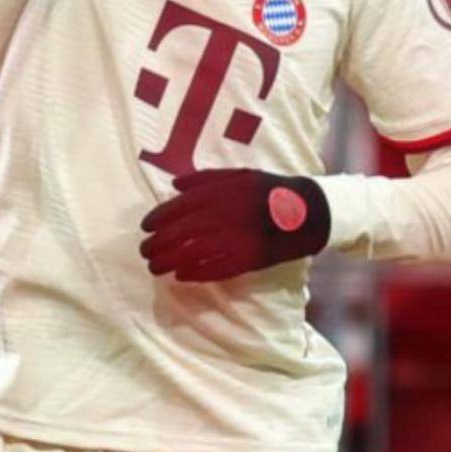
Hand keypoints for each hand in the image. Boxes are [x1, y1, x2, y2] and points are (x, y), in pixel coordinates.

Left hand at [140, 167, 329, 279]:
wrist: (306, 211)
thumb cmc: (269, 191)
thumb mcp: (238, 175)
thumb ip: (205, 178)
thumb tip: (174, 184)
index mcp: (219, 192)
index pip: (177, 207)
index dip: (157, 218)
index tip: (145, 227)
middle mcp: (222, 215)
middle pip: (179, 233)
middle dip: (157, 244)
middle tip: (145, 252)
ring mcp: (233, 238)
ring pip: (191, 253)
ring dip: (169, 261)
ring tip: (156, 268)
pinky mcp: (245, 259)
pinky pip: (213, 268)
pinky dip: (195, 273)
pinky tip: (181, 276)